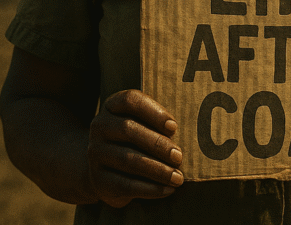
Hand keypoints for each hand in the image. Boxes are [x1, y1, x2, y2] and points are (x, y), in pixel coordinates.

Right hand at [86, 89, 183, 207]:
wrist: (105, 168)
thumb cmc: (137, 139)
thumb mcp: (145, 124)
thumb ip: (162, 123)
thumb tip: (195, 131)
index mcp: (113, 106)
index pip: (130, 100)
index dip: (153, 111)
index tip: (173, 126)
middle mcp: (100, 126)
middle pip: (128, 130)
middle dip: (158, 144)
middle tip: (179, 156)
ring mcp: (95, 153)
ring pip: (128, 160)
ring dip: (157, 170)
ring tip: (178, 177)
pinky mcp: (98, 179)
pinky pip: (124, 184)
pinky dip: (149, 188)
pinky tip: (167, 190)